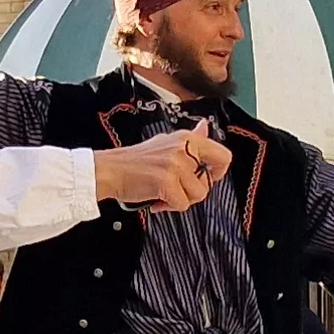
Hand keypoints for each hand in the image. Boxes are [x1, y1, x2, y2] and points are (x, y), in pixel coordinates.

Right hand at [95, 128, 228, 209]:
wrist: (110, 170)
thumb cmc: (135, 161)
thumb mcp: (165, 142)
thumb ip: (190, 138)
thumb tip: (205, 126)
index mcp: (186, 139)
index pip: (223, 156)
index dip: (218, 173)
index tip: (204, 178)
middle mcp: (184, 149)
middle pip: (209, 182)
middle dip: (193, 191)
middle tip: (176, 189)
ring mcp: (175, 165)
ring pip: (196, 195)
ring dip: (179, 200)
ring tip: (162, 193)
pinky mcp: (166, 181)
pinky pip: (181, 205)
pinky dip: (168, 207)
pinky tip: (155, 199)